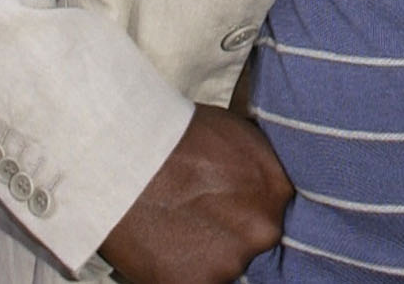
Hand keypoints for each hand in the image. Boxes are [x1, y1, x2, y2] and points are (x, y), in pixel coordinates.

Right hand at [98, 106, 290, 283]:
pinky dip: (180, 271)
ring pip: (224, 266)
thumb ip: (257, 168)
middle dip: (228, 234)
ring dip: (203, 254)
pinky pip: (196, 282)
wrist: (126, 157)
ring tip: (174, 228)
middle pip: (252, 241)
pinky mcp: (198, 283)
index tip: (225, 208)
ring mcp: (232, 259)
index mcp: (277, 190)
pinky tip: (163, 246)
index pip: (272, 213)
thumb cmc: (176, 136)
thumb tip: (261, 183)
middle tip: (196, 218)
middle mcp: (263, 228)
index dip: (245, 211)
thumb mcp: (236, 134)